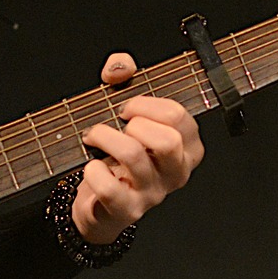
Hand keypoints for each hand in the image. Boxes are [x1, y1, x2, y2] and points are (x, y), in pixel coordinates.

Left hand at [70, 53, 203, 244]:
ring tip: (94, 137)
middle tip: (118, 123)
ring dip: (105, 137)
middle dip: (135, 123)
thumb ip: (124, 76)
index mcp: (186, 147)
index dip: (147, 104)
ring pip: (134, 155)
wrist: (102, 204)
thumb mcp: (126, 112)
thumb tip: (120, 67)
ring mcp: (154, 194)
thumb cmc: (119, 155)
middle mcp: (176, 172)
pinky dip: (93, 171)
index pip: (179, 118)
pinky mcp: (128, 211)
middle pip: (167, 140)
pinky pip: (110, 188)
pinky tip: (91, 167)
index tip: (128, 106)